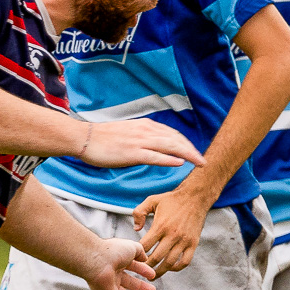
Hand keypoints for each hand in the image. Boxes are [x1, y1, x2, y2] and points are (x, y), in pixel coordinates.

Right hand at [79, 119, 205, 168]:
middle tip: (204, 161)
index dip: (187, 144)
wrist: (84, 138)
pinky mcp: (131, 152)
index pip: (173, 134)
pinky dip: (169, 159)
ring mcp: (139, 141)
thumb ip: (144, 138)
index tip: (196, 153)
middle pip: (176, 139)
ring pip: (170, 146)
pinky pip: (154, 156)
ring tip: (200, 163)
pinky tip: (180, 163)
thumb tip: (155, 147)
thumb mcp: (129, 133)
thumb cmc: (104, 139)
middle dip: (192, 150)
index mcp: (146, 126)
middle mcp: (146, 131)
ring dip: (188, 155)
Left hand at [83, 238, 157, 289]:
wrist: (96, 261)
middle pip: (129, 283)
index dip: (143, 271)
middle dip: (141, 287)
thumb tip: (145, 258)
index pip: (132, 267)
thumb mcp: (132, 247)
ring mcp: (109, 286)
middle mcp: (112, 273)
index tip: (152, 275)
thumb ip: (140, 251)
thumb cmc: (113, 251)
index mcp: (117, 261)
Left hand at [132, 183, 214, 272]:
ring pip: (170, 263)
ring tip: (153, 275)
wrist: (195, 197)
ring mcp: (184, 241)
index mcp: (160, 226)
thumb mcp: (151, 200)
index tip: (133, 257)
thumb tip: (135, 229)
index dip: (137, 254)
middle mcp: (172, 235)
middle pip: (156, 258)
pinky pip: (185, 261)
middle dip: (146, 266)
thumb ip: (139, 213)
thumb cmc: (171, 200)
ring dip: (160, 271)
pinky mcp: (193, 243)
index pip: (144, 246)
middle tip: (141, 270)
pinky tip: (170, 268)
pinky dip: (177, 268)